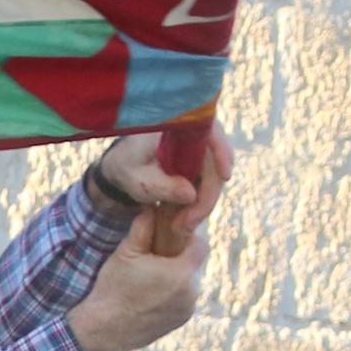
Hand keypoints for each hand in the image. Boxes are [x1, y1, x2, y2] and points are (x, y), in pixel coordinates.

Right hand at [66, 220, 203, 350]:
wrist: (104, 330)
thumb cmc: (114, 289)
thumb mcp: (126, 252)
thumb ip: (143, 226)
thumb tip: (152, 207)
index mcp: (181, 272)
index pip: (201, 245)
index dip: (187, 237)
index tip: (171, 236)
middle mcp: (191, 292)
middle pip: (194, 264)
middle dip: (179, 257)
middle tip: (157, 255)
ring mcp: (187, 309)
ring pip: (189, 282)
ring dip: (176, 276)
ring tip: (152, 276)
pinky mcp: (180, 321)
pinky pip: (184, 299)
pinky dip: (173, 294)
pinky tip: (151, 294)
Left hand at [96, 125, 230, 256]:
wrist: (125, 165)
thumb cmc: (127, 167)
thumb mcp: (137, 180)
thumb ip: (161, 186)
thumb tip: (192, 194)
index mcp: (176, 125)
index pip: (208, 131)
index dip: (221, 150)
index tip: (225, 174)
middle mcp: (194, 130)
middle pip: (216, 161)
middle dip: (206, 196)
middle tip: (186, 224)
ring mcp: (202, 145)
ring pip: (216, 174)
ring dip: (204, 202)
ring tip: (182, 225)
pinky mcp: (204, 160)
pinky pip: (211, 180)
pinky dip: (202, 199)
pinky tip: (186, 217)